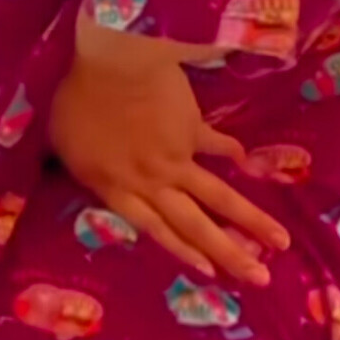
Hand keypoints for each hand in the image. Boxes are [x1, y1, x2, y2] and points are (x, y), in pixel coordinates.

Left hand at [48, 46, 289, 282]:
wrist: (115, 61)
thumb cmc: (76, 97)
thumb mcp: (60, 140)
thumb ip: (77, 160)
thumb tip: (80, 165)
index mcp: (116, 188)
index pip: (155, 229)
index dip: (184, 252)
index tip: (212, 274)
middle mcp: (152, 181)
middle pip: (195, 225)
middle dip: (230, 254)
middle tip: (261, 278)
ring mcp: (177, 156)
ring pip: (219, 195)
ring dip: (251, 219)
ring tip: (279, 240)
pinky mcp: (192, 127)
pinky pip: (216, 144)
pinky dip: (231, 151)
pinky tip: (247, 162)